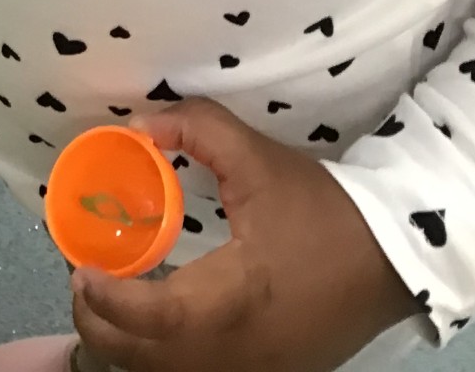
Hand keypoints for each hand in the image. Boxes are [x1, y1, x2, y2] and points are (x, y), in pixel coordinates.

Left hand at [72, 101, 416, 371]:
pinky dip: (159, 356)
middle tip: (83, 279)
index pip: (154, 317)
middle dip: (100, 324)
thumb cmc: (323, 211)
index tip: (81, 267)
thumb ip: (197, 130)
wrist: (394, 261)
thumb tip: (139, 125)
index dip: (108, 298)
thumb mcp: (259, 159)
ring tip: (109, 298)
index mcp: (232, 300)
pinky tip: (154, 321)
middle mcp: (234, 353)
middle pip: (145, 360)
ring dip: (126, 344)